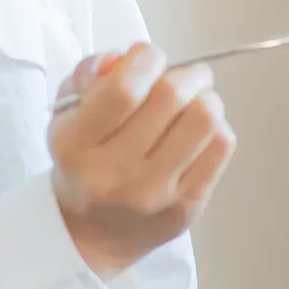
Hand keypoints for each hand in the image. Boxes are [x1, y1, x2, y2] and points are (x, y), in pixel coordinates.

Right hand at [47, 43, 233, 278]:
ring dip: (205, 97)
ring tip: (193, 101)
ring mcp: (155, 193)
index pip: (124, 90)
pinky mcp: (188, 205)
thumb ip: (90, 73)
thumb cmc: (83, 160)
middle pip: (171, 97)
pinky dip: (216, 127)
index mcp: (76, 145)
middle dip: (184, 72)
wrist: (91, 233)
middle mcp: (115, 173)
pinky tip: (198, 132)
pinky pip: (222, 146)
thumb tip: (130, 54)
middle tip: (183, 75)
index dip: (146, 59)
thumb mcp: (67, 114)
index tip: (149, 57)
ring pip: (205, 118)